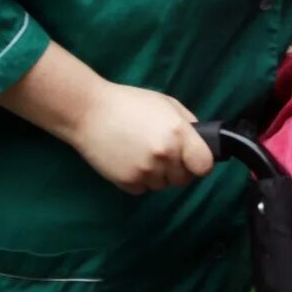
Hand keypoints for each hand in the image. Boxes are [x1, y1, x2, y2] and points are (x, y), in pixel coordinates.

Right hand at [68, 83, 215, 193]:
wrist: (87, 111)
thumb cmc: (129, 103)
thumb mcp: (165, 104)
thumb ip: (188, 124)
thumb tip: (202, 143)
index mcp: (178, 133)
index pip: (204, 165)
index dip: (200, 163)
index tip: (193, 159)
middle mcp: (165, 155)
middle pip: (184, 179)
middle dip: (177, 168)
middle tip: (161, 151)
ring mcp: (146, 171)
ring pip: (163, 185)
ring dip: (158, 174)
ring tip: (140, 152)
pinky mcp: (128, 183)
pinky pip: (143, 188)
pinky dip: (139, 179)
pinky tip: (128, 159)